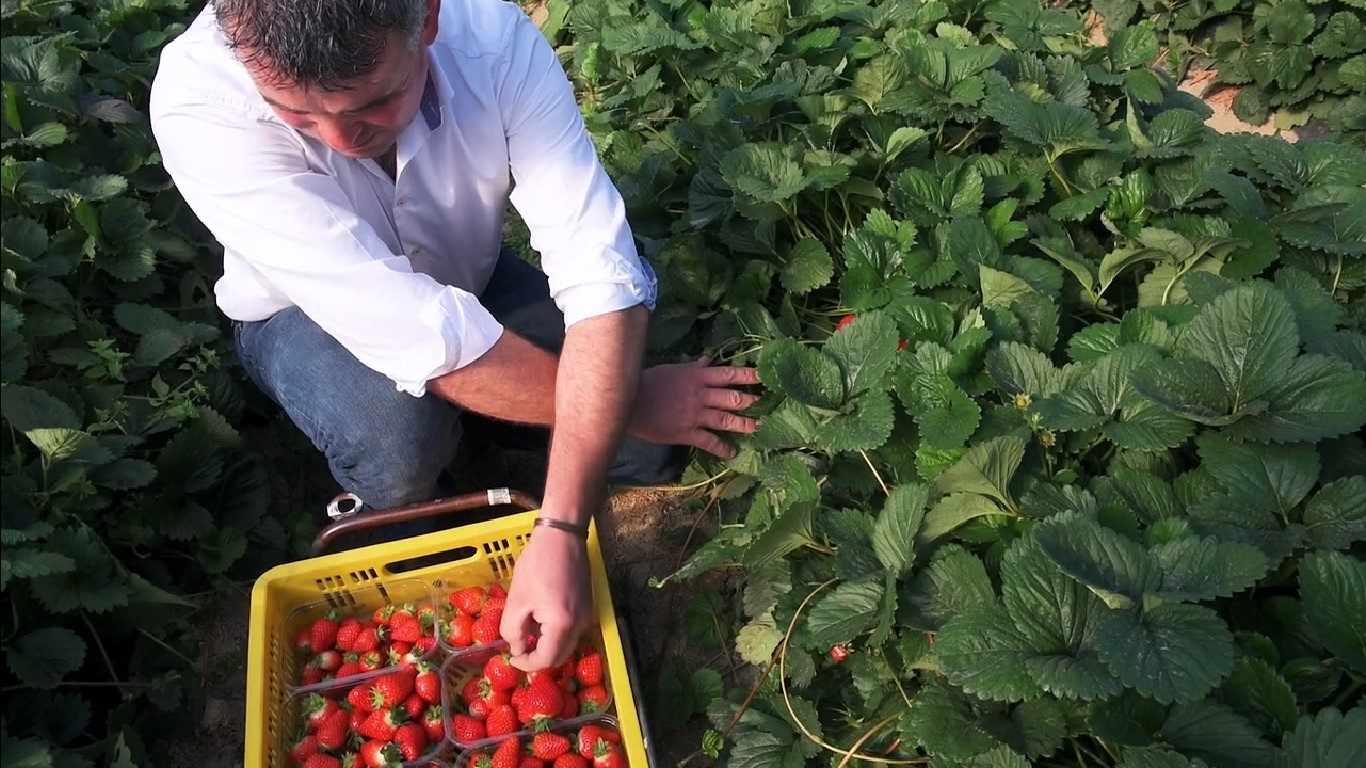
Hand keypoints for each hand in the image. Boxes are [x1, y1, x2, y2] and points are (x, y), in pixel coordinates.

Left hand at [500, 525, 591, 670]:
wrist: (562, 535)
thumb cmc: (537, 564)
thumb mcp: (517, 600)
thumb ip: (513, 631)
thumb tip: (517, 648)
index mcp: (562, 624)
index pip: (547, 660)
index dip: (527, 664)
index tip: (511, 657)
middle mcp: (580, 624)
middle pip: (560, 656)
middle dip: (538, 658)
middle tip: (518, 648)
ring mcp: (586, 615)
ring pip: (565, 644)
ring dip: (546, 645)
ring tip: (526, 630)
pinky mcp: (586, 606)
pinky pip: (570, 630)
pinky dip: (554, 633)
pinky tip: (539, 618)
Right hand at [630, 357, 760, 458]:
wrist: (630, 402)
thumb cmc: (649, 382)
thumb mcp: (673, 370)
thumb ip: (693, 367)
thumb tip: (708, 360)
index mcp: (698, 376)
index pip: (729, 374)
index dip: (748, 375)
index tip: (764, 376)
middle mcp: (701, 395)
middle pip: (733, 397)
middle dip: (752, 401)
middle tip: (767, 404)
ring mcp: (695, 415)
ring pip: (726, 420)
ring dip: (745, 424)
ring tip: (758, 427)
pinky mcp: (687, 432)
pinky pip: (709, 441)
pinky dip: (722, 448)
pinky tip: (732, 453)